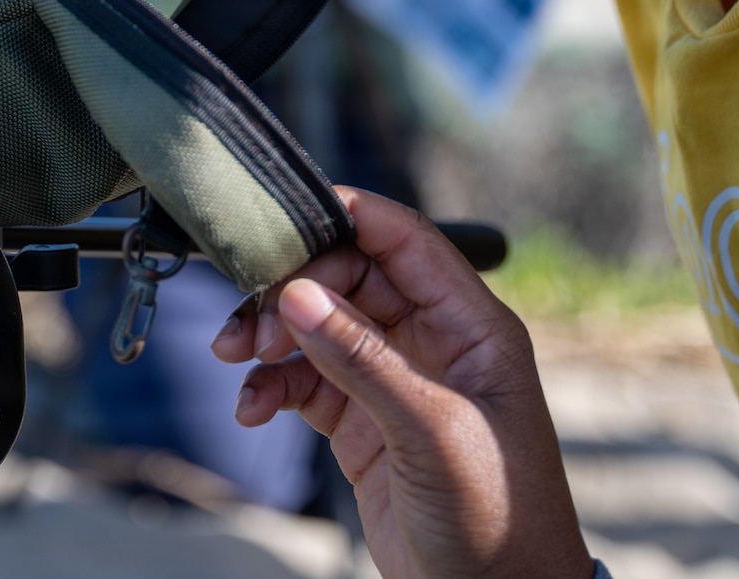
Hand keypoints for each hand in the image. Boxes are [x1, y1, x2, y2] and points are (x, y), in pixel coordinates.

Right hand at [213, 188, 590, 578]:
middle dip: (293, 290)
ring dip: (271, 335)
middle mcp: (433, 341)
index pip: (404, 240)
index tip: (283, 217)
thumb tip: (298, 294)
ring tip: (239, 360)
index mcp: (472, 325)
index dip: (347, 217)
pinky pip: (305, 379)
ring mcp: (394, 380)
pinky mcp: (362, 421)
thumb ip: (364, 360)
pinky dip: (272, 385)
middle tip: (254, 324)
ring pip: (318, 325)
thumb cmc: (499, 520)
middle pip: (348, 278)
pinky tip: (255, 406)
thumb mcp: (434, 431)